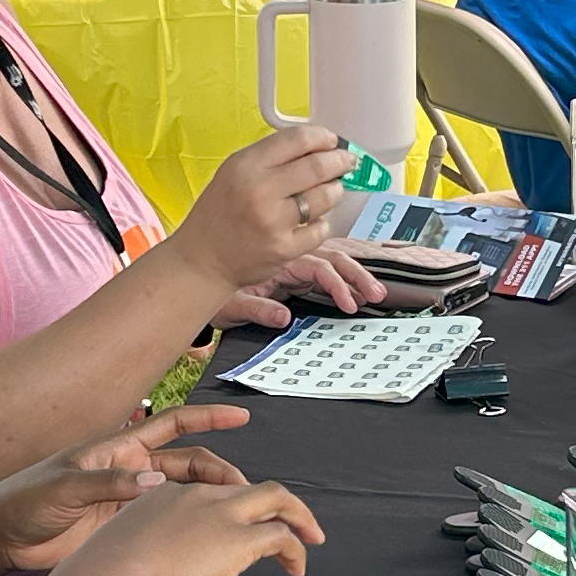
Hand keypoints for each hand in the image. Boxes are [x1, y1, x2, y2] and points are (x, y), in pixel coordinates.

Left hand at [0, 405, 257, 573]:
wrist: (1, 537)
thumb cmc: (24, 500)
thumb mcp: (65, 487)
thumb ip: (110, 484)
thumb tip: (155, 483)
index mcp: (117, 448)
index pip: (171, 425)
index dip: (207, 419)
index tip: (240, 417)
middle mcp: (129, 470)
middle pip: (186, 464)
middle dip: (218, 472)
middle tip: (244, 490)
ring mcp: (128, 500)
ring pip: (180, 495)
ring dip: (206, 501)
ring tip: (235, 513)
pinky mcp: (122, 528)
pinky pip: (164, 522)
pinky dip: (187, 526)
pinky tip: (205, 536)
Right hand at [70, 473, 325, 575]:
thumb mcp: (118, 556)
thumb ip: (137, 559)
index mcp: (162, 494)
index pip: (208, 491)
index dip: (228, 508)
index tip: (236, 528)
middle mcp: (195, 496)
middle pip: (248, 485)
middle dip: (277, 501)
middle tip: (293, 523)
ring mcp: (219, 514)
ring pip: (276, 498)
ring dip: (299, 519)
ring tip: (311, 539)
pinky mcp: (238, 539)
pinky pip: (282, 536)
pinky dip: (296, 549)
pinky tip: (296, 568)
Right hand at [174, 124, 357, 296]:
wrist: (203, 259)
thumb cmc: (219, 214)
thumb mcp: (233, 172)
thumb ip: (270, 157)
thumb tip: (314, 146)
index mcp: (246, 165)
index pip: (298, 139)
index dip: (323, 137)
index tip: (332, 141)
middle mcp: (260, 190)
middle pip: (318, 166)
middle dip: (340, 161)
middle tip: (347, 163)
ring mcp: (273, 221)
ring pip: (325, 196)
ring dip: (335, 191)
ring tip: (331, 190)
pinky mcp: (285, 248)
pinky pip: (321, 229)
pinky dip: (321, 223)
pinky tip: (312, 220)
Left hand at [215, 241, 387, 330]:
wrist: (199, 277)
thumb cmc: (215, 288)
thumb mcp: (233, 304)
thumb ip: (258, 309)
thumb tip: (283, 319)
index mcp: (279, 260)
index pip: (318, 266)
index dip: (338, 284)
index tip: (350, 303)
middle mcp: (289, 256)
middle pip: (333, 259)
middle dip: (357, 275)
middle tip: (376, 293)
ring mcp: (293, 263)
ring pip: (332, 261)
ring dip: (355, 274)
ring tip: (375, 292)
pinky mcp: (294, 272)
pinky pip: (324, 270)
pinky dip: (342, 277)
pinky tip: (355, 289)